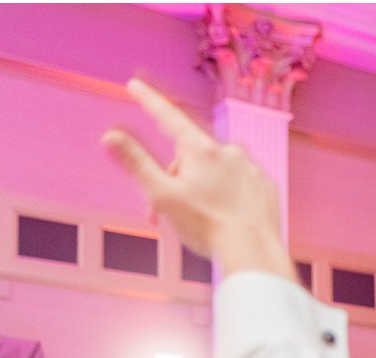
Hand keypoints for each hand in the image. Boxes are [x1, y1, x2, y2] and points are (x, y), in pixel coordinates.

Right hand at [102, 79, 287, 276]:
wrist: (253, 253)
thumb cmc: (207, 227)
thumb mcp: (161, 195)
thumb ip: (136, 162)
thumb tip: (110, 136)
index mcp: (202, 150)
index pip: (168, 117)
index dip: (149, 101)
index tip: (135, 86)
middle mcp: (230, 152)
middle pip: (190, 158)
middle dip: (173, 180)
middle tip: (162, 213)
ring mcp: (251, 169)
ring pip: (215, 173)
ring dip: (201, 189)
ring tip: (198, 220)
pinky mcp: (265, 188)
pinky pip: (239, 185)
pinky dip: (228, 197)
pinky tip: (225, 217)